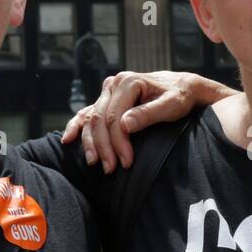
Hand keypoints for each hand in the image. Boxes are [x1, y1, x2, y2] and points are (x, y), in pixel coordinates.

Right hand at [61, 71, 235, 172]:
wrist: (183, 87)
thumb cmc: (180, 96)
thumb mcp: (172, 104)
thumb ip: (149, 113)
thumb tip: (125, 125)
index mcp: (128, 82)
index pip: (114, 117)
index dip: (118, 142)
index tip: (126, 162)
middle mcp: (113, 84)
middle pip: (99, 119)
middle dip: (104, 147)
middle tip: (110, 169)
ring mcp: (108, 92)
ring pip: (91, 119)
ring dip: (90, 142)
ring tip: (95, 163)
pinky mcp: (106, 100)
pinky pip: (86, 114)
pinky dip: (77, 126)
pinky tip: (68, 139)